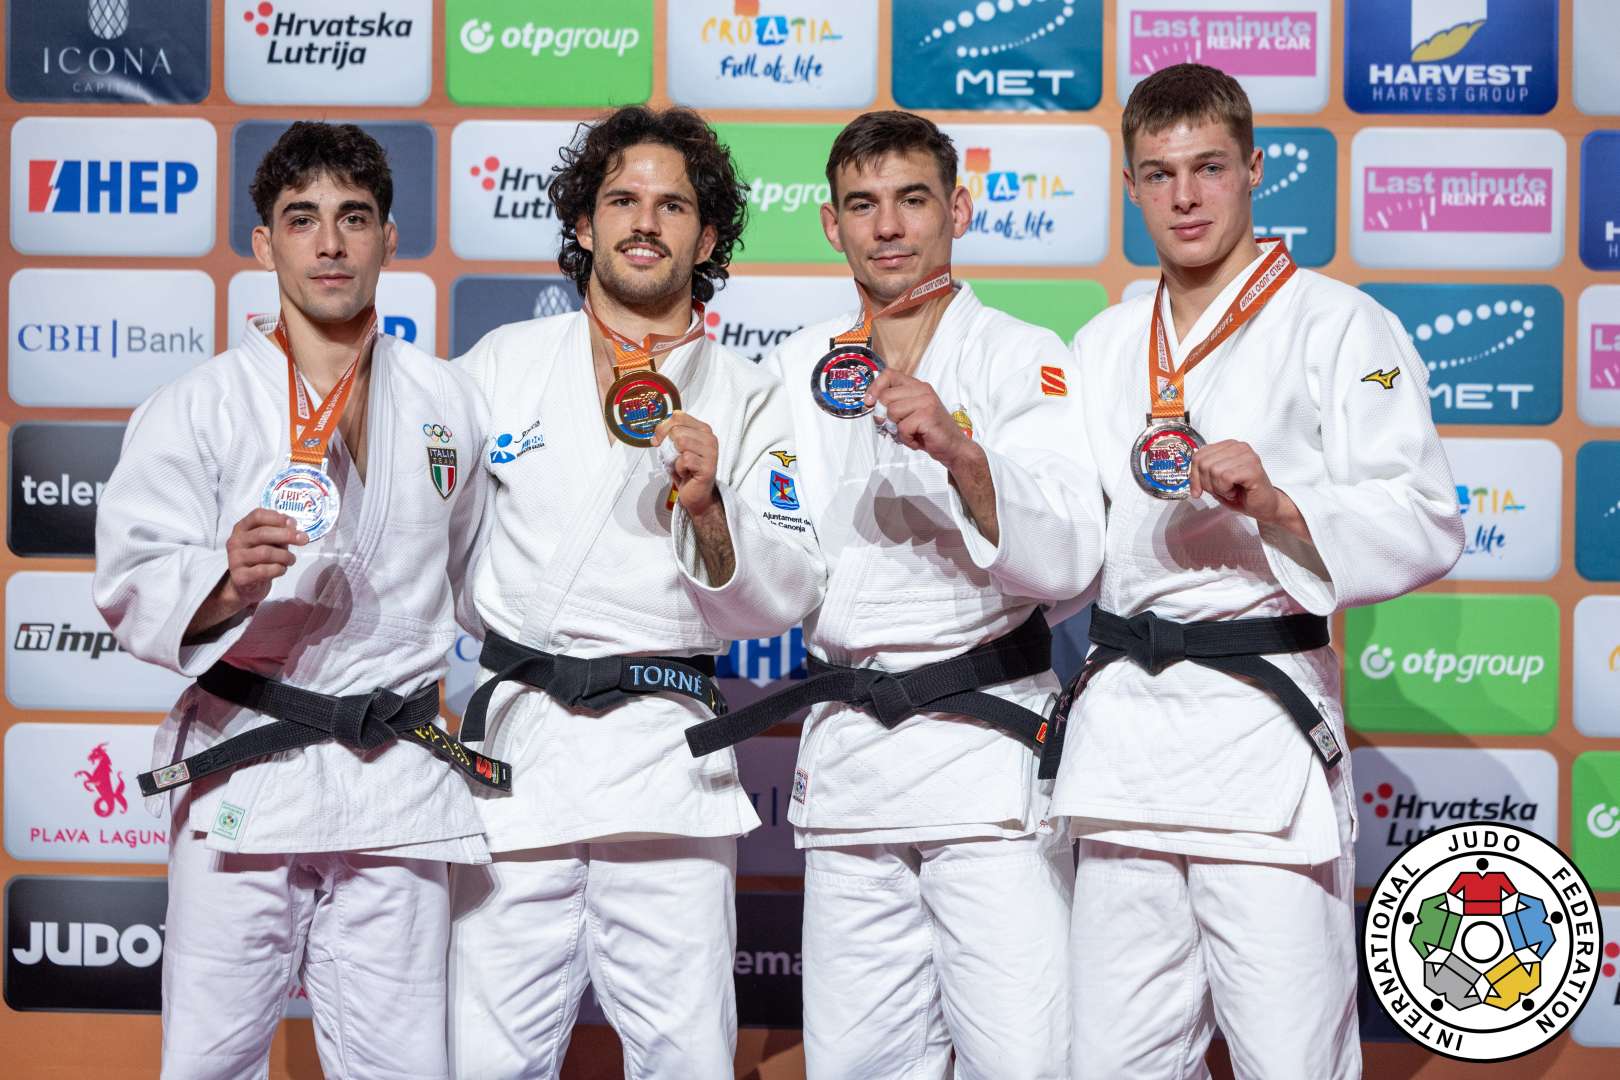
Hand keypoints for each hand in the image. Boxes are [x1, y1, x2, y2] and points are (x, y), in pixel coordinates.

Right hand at [186, 508, 307, 640]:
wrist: (245, 586)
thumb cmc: (260, 559)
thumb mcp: (269, 542)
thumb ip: (279, 533)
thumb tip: (295, 529)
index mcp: (242, 528)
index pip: (257, 515)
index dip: (277, 518)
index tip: (294, 524)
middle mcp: (236, 541)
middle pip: (262, 533)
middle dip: (287, 535)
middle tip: (303, 539)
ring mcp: (235, 559)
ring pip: (265, 553)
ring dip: (285, 556)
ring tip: (291, 559)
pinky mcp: (240, 577)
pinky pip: (264, 570)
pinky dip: (278, 569)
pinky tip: (282, 569)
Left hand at [653, 411, 720, 517]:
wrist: (697, 494)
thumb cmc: (687, 470)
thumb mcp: (676, 448)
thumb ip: (670, 435)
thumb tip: (657, 433)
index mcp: (703, 429)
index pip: (678, 416)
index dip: (663, 428)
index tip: (659, 440)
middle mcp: (709, 438)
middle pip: (677, 430)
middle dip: (668, 445)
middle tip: (671, 457)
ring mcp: (711, 452)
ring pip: (681, 442)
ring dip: (674, 458)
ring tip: (681, 465)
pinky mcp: (708, 467)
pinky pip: (684, 460)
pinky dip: (679, 469)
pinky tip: (686, 473)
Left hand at [864, 369, 970, 467]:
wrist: (953, 447)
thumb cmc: (930, 432)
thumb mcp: (909, 413)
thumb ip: (893, 405)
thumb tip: (871, 404)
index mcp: (917, 386)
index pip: (889, 374)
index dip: (875, 388)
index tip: (869, 402)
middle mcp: (922, 390)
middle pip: (886, 397)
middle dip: (885, 416)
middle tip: (894, 427)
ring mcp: (926, 401)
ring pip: (892, 412)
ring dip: (897, 429)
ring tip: (910, 433)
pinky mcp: (927, 415)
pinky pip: (902, 427)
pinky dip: (906, 439)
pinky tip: (916, 439)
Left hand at [1189, 440, 1291, 524]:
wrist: (1264, 506)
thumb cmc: (1242, 494)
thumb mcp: (1216, 482)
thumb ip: (1203, 473)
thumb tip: (1190, 475)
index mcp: (1228, 446)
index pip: (1199, 455)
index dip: (1193, 476)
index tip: (1197, 491)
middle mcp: (1238, 447)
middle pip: (1204, 463)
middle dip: (1207, 484)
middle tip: (1221, 490)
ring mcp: (1247, 456)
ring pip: (1213, 470)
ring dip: (1218, 488)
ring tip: (1231, 490)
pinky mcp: (1253, 468)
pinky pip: (1225, 477)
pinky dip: (1226, 490)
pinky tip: (1236, 492)